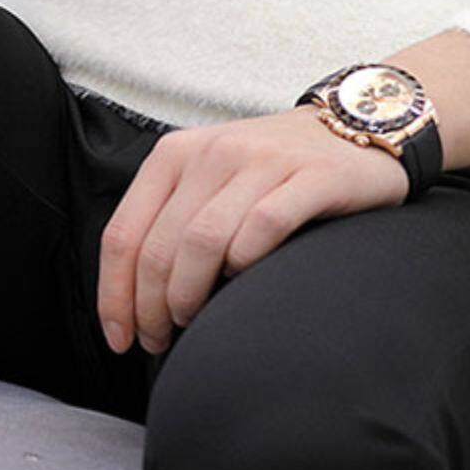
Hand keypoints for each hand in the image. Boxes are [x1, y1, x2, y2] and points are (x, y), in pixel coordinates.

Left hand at [96, 106, 407, 354]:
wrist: (354, 129)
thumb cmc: (273, 169)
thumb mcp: (209, 179)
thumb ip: (170, 221)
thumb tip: (133, 298)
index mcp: (176, 154)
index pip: (124, 232)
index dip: (114, 294)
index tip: (119, 337)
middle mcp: (214, 152)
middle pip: (160, 245)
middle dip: (150, 307)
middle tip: (159, 340)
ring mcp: (264, 162)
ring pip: (204, 239)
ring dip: (190, 294)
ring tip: (193, 322)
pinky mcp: (312, 177)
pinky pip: (265, 225)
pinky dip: (246, 261)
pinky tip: (243, 281)